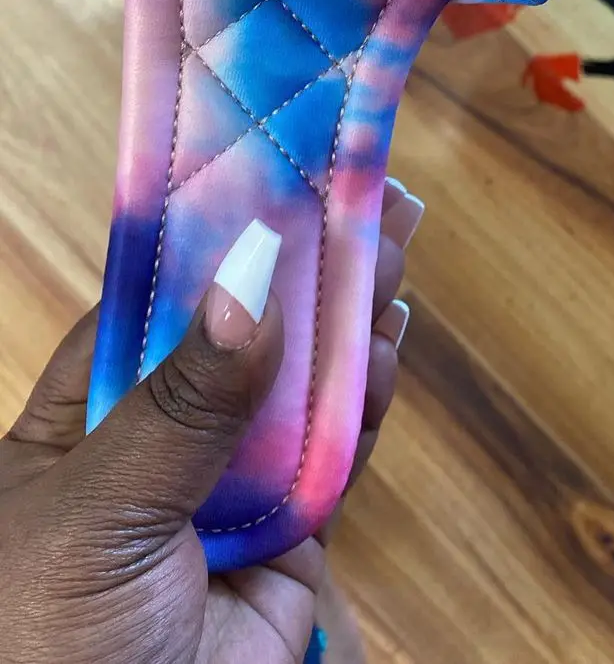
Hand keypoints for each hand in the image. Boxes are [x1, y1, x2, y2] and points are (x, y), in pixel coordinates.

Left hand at [0, 177, 423, 663]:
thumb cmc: (42, 648)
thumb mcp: (98, 509)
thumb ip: (184, 398)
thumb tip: (251, 275)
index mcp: (75, 427)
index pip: (150, 306)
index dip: (214, 240)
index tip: (272, 177)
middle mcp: (152, 452)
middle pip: (239, 338)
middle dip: (300, 267)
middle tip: (359, 192)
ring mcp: (223, 499)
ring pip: (296, 391)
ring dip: (345, 318)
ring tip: (390, 241)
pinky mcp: (287, 550)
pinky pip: (334, 461)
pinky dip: (368, 400)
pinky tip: (388, 338)